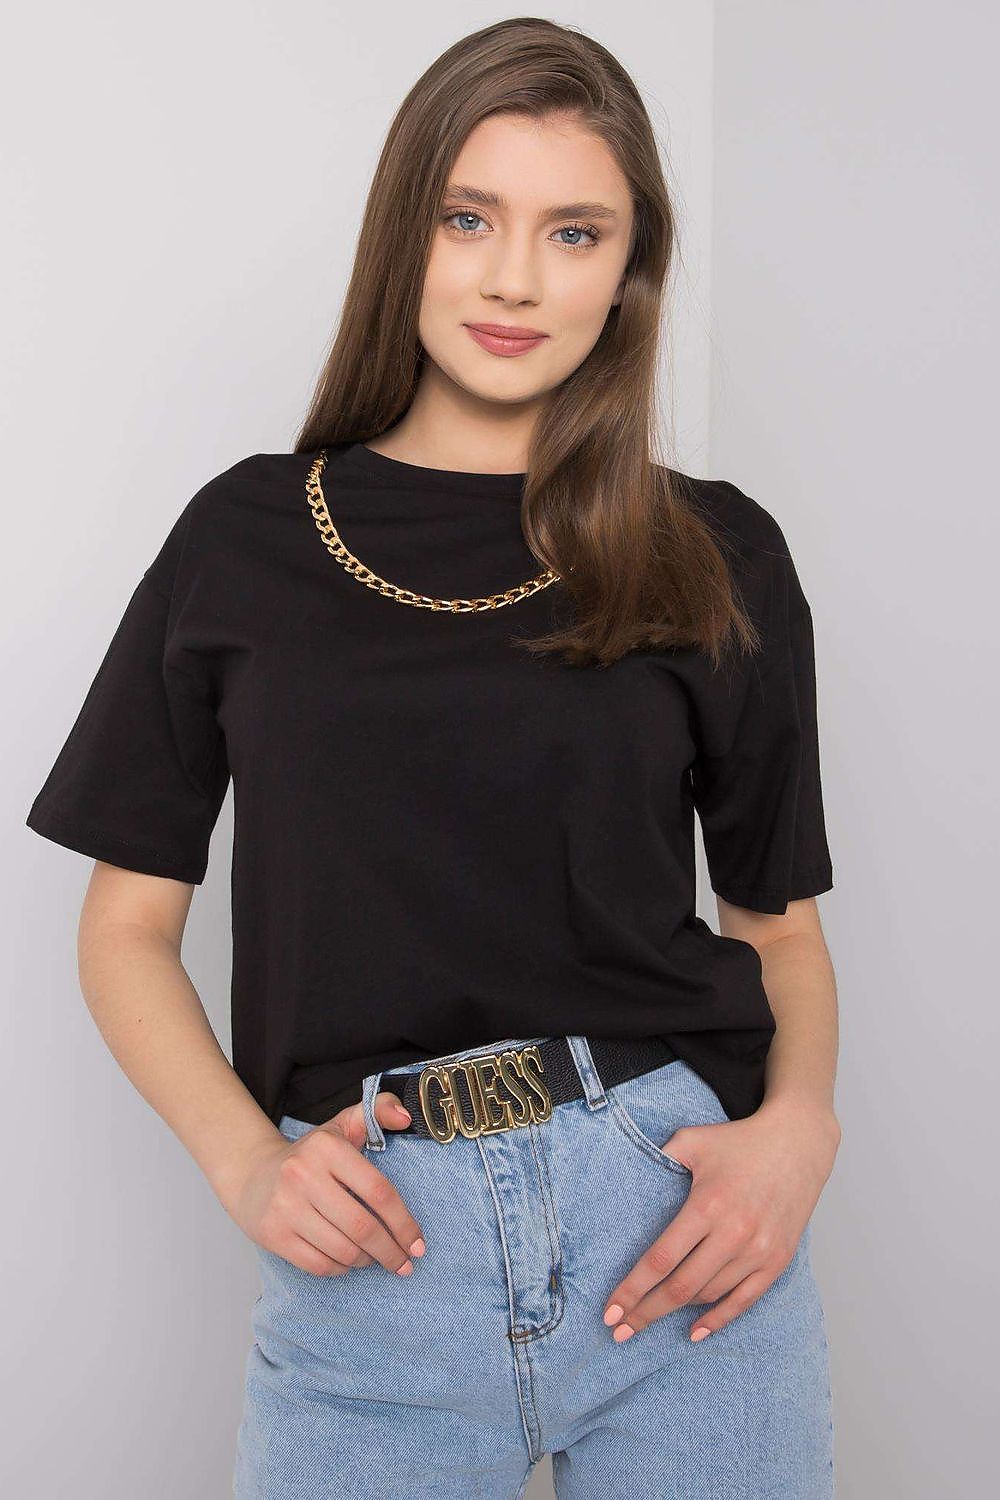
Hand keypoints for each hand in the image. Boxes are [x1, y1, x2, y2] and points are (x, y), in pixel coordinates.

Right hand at [222, 1090, 426, 1276]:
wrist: (252, 1173)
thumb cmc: (310, 1154)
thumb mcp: (343, 1125)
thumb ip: (378, 1110)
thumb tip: (406, 1117)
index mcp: (327, 1148)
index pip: (378, 1190)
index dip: (403, 1222)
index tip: (417, 1243)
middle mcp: (303, 1175)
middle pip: (362, 1227)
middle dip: (390, 1251)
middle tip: (405, 1263)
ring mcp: (285, 1207)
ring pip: (342, 1250)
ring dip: (366, 1261)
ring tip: (375, 1258)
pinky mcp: (272, 1234)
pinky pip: (319, 1264)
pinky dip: (341, 1269)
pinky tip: (348, 1262)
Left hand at [602, 1097, 840, 1342]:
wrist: (798, 1142)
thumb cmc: (739, 1142)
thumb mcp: (692, 1140)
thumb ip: (659, 1158)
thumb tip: (627, 1176)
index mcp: (707, 1205)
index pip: (661, 1259)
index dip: (632, 1289)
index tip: (609, 1312)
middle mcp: (733, 1233)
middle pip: (681, 1287)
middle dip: (645, 1312)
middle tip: (618, 1331)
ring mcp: (759, 1251)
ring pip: (708, 1295)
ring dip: (675, 1312)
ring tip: (648, 1318)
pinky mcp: (778, 1260)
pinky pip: (744, 1300)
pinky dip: (718, 1320)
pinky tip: (695, 1331)